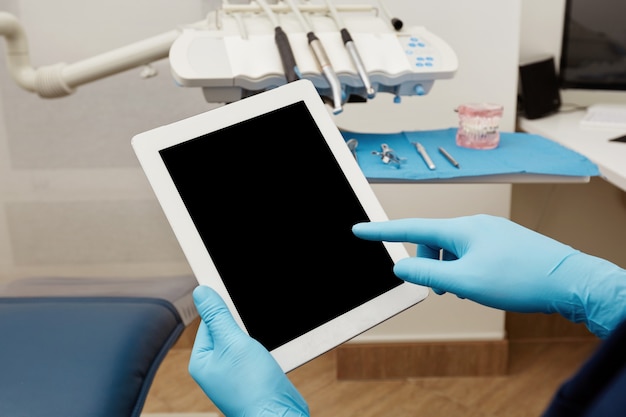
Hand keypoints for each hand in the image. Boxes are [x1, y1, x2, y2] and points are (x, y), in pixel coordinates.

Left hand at [189, 285, 308, 416]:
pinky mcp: (250, 377)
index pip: (209, 322)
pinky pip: (255, 354)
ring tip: (260, 351)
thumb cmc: (253, 386)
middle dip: (242, 326)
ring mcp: (233, 374)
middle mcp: (215, 368)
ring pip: (243, 341)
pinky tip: (268, 356)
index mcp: (202, 360)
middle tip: (251, 335)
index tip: (238, 306)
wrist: (278, 415)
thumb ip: (217, 316)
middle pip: (227, 330)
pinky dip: (263, 350)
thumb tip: (201, 292)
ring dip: (255, 339)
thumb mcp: (233, 342)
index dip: (225, 311)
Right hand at [352, 214, 625, 337]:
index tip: (359, 230)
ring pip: (453, 248)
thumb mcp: (465, 282)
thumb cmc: (521, 279)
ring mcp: (490, 231)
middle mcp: (474, 224)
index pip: (411, 227)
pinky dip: (465, 267)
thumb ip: (427, 273)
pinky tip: (482, 284)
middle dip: (429, 264)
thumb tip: (401, 266)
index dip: (382, 231)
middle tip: (441, 290)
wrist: (570, 280)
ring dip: (449, 269)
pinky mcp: (503, 241)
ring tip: (467, 290)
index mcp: (461, 229)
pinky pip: (471, 251)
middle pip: (433, 241)